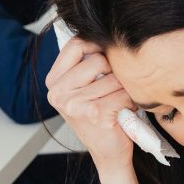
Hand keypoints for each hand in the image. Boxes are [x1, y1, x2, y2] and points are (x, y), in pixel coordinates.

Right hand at [45, 37, 134, 172]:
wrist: (109, 152)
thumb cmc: (101, 114)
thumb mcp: (85, 86)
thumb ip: (86, 61)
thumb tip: (104, 31)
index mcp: (53, 81)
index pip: (77, 44)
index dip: (97, 47)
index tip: (105, 62)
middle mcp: (58, 93)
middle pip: (98, 60)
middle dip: (113, 73)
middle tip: (112, 91)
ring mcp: (74, 104)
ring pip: (113, 77)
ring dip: (123, 89)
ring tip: (118, 103)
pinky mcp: (94, 114)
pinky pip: (122, 93)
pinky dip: (130, 102)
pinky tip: (124, 112)